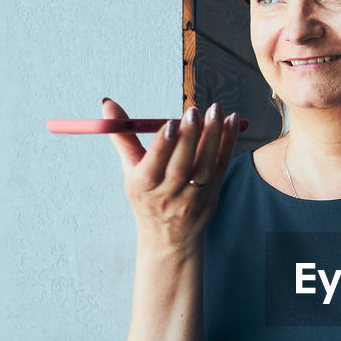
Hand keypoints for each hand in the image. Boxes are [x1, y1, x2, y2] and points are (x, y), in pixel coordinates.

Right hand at [104, 98, 246, 250]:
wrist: (169, 237)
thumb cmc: (147, 195)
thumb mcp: (131, 171)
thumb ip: (123, 137)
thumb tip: (108, 103)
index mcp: (144, 186)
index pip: (154, 165)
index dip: (162, 144)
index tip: (170, 122)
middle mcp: (169, 194)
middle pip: (181, 165)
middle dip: (188, 137)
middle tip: (194, 111)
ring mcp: (194, 196)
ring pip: (205, 166)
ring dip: (213, 137)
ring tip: (216, 110)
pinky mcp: (213, 193)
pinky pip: (222, 165)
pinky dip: (228, 142)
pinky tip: (232, 121)